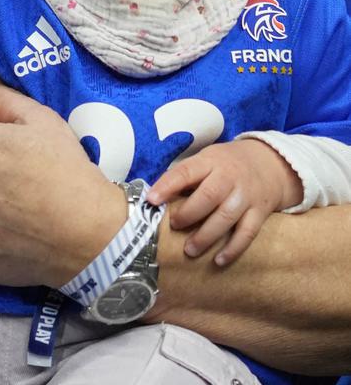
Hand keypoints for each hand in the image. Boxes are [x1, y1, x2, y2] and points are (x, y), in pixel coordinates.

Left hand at [147, 139, 302, 265]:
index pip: (186, 171)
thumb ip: (187, 176)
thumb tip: (156, 197)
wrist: (269, 164)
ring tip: (190, 250)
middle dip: (189, 213)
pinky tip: (219, 260)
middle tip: (174, 226)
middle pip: (209, 195)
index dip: (168, 185)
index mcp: (210, 161)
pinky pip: (247, 233)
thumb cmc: (227, 165)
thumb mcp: (207, 160)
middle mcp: (229, 177)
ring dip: (206, 235)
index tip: (151, 199)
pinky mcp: (259, 212)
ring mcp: (246, 195)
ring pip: (226, 217)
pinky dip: (233, 249)